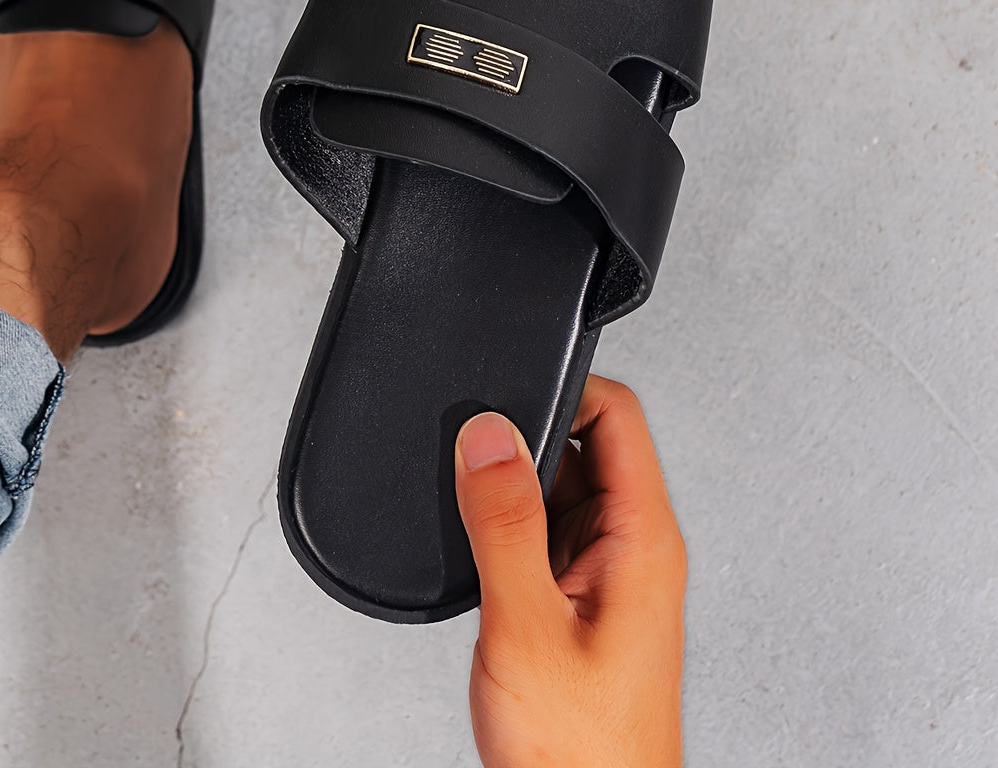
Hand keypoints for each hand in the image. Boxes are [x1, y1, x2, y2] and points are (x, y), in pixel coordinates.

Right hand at [455, 375, 686, 767]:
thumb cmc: (583, 753)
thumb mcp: (526, 625)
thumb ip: (505, 523)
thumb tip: (489, 436)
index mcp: (642, 540)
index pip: (618, 416)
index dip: (566, 386)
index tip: (511, 388)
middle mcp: (633, 548)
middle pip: (585, 445)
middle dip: (526, 440)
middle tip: (475, 458)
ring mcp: (607, 574)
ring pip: (561, 488)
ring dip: (515, 488)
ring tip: (476, 514)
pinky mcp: (581, 600)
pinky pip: (546, 532)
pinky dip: (511, 527)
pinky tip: (484, 551)